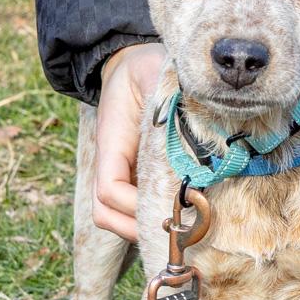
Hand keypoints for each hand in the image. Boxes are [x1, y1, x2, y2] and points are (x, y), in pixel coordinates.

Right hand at [92, 42, 165, 240]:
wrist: (131, 64)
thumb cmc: (144, 69)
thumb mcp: (154, 74)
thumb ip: (167, 94)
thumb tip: (193, 113)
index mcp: (112, 142)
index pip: (109, 189)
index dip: (132, 204)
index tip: (168, 205)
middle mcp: (111, 164)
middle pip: (107, 213)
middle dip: (138, 227)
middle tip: (178, 235)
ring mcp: (120, 173)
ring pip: (116, 217)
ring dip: (142, 229)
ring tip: (179, 233)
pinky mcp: (133, 176)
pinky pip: (132, 208)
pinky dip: (149, 219)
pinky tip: (180, 219)